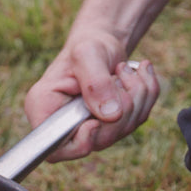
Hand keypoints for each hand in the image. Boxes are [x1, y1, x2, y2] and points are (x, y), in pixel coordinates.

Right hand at [24, 34, 158, 161]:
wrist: (101, 41)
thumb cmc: (87, 45)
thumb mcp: (87, 55)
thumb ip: (95, 83)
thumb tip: (111, 115)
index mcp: (44, 110)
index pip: (57, 149)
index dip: (81, 143)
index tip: (95, 122)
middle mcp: (65, 125)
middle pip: (98, 141)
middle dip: (120, 107)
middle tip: (119, 75)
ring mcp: (90, 128)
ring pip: (122, 130)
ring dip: (136, 95)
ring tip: (125, 69)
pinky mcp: (113, 124)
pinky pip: (139, 119)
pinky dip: (146, 93)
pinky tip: (138, 73)